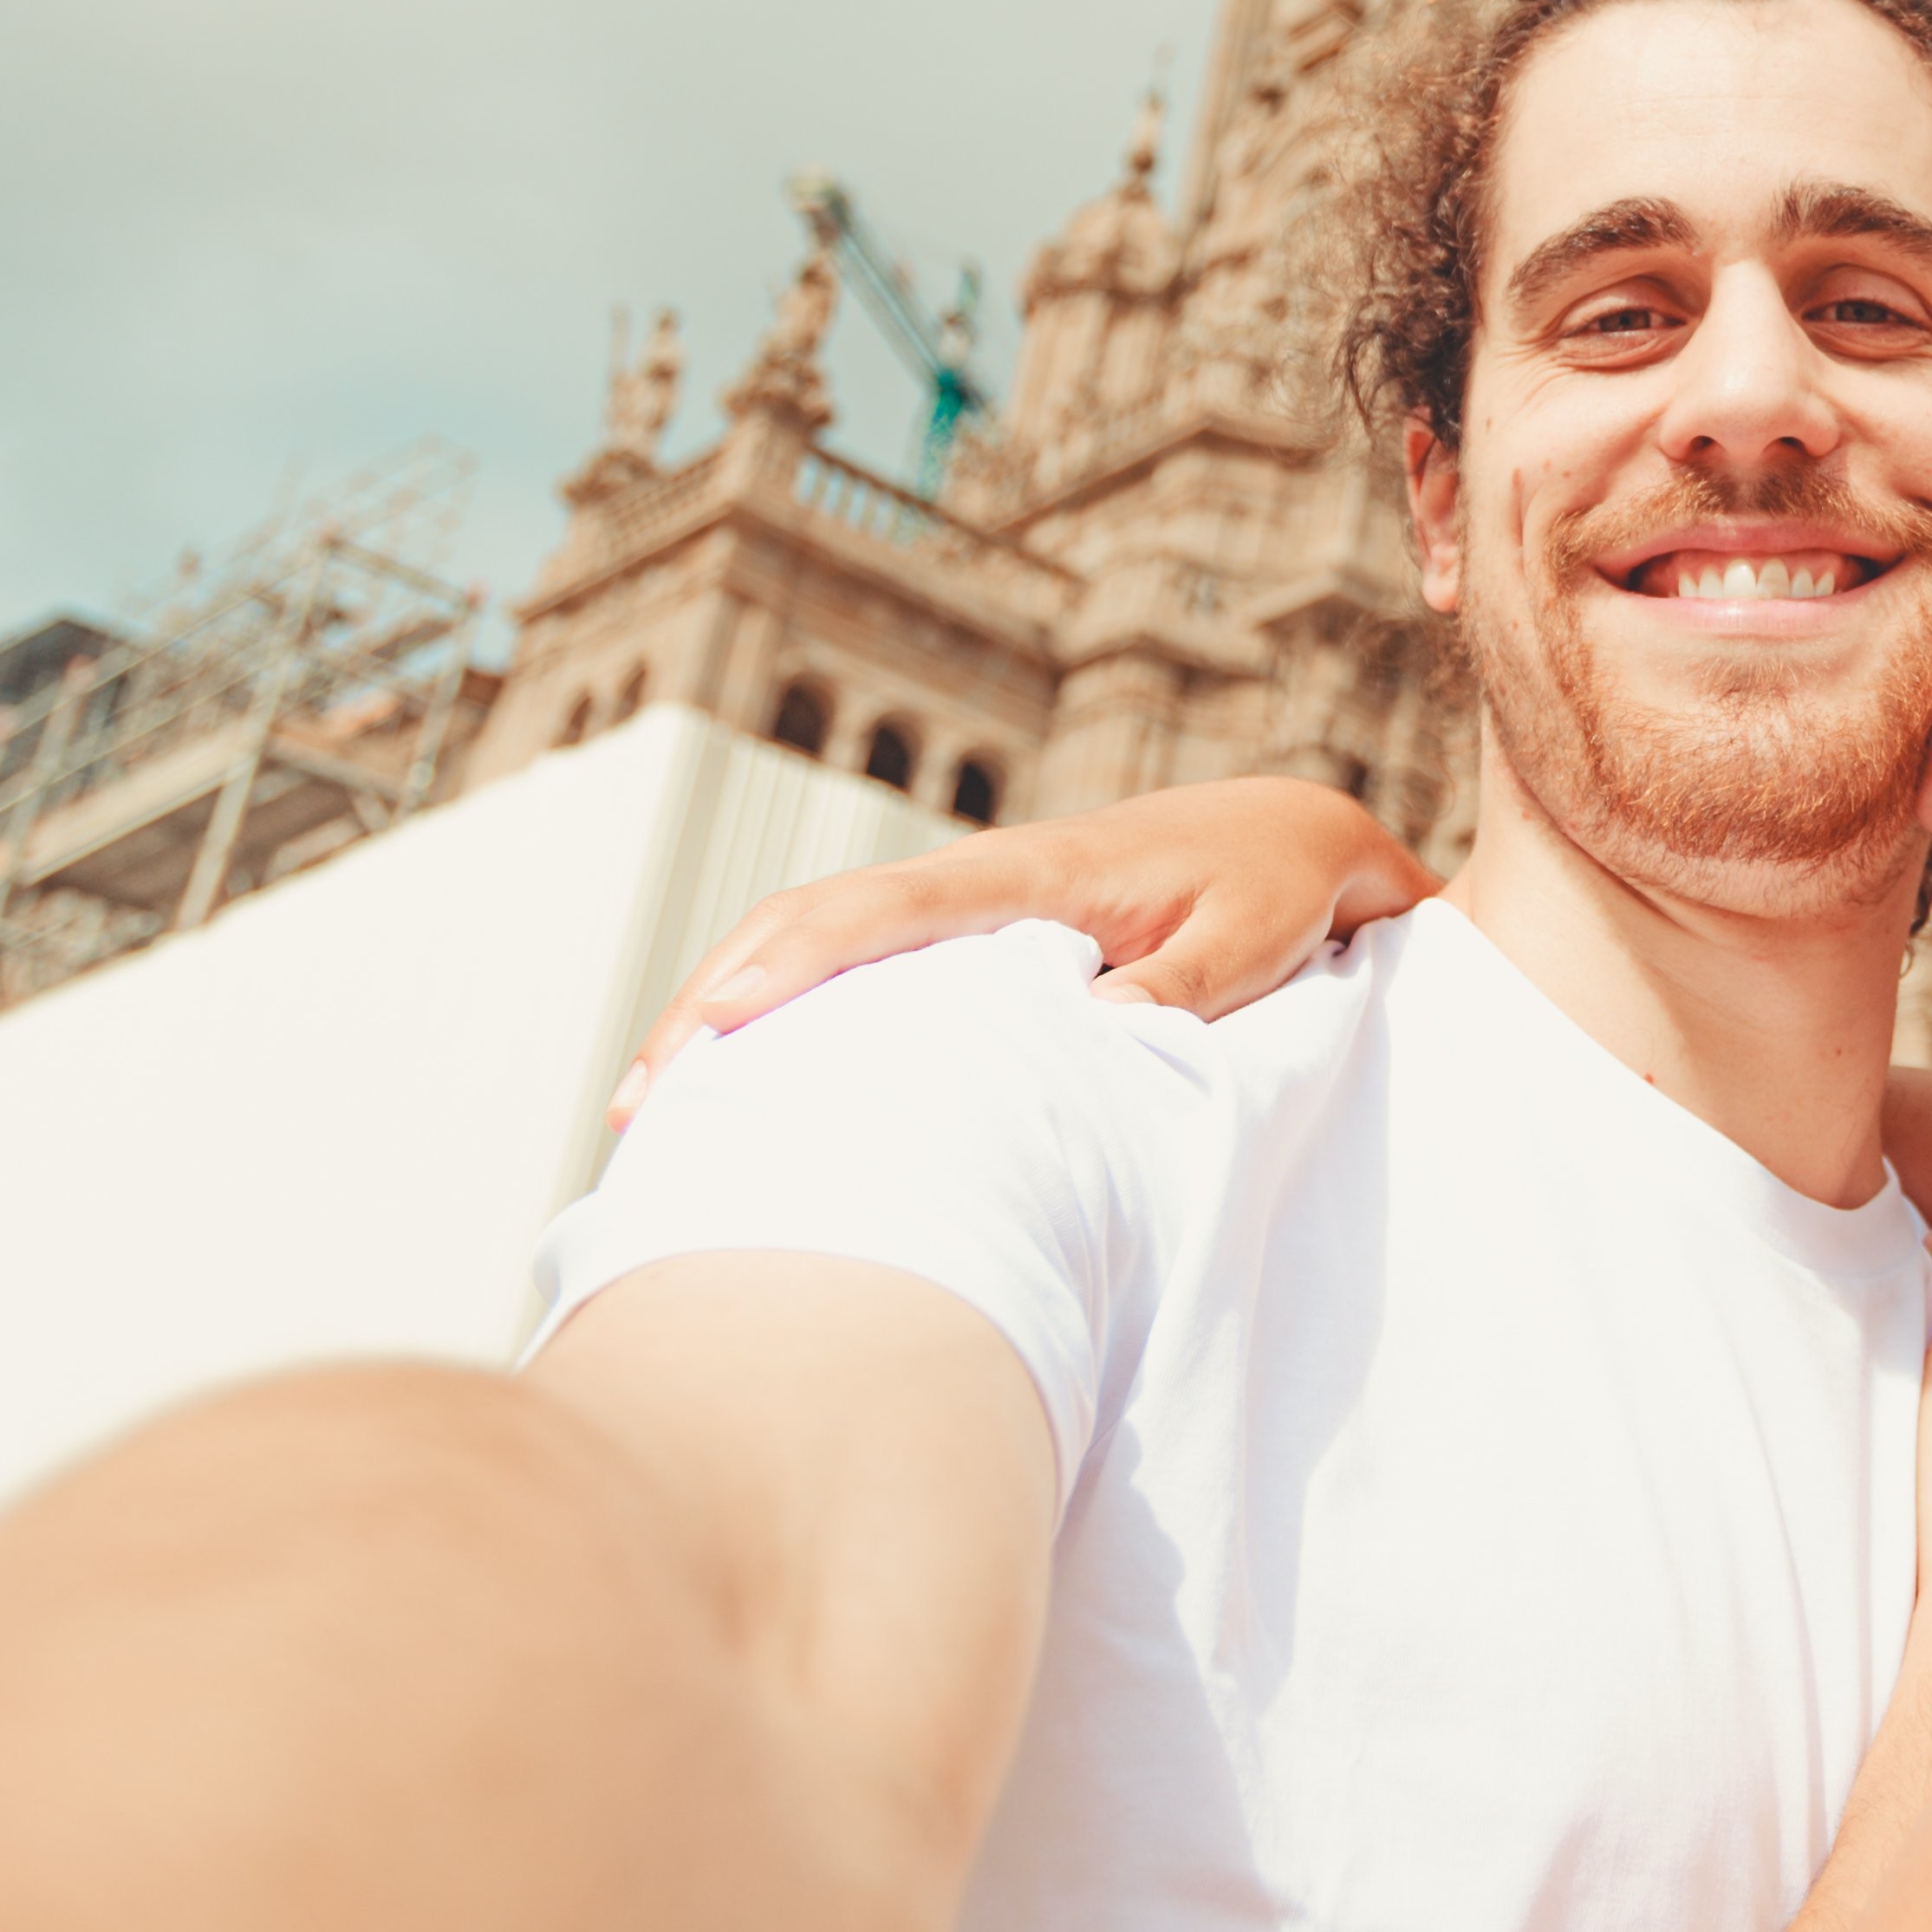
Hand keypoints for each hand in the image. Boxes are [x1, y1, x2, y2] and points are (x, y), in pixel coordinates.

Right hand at [615, 775, 1438, 1124]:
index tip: (722, 1025)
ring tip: (648, 1101)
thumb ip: (1177, 987)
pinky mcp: (973, 924)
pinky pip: (853, 949)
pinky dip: (782, 994)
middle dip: (717, 997)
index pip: (891, 907)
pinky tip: (735, 1067)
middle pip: (815, 916)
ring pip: (817, 930)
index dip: (800, 962)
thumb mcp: (1249, 943)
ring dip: (728, 1001)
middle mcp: (984, 872)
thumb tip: (1087, 1030)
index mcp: (1038, 873)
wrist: (1293, 829)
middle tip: (638, 1103)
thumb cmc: (1273, 888)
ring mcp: (969, 895)